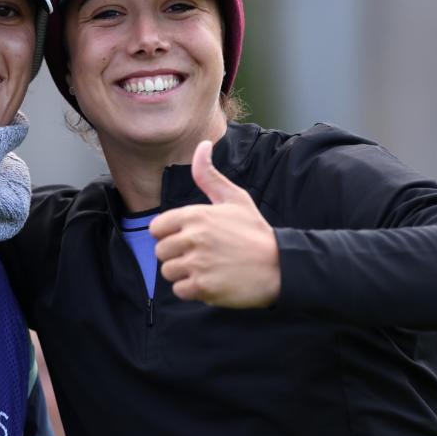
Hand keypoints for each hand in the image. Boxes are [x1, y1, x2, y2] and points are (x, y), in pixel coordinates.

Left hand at [149, 140, 281, 308]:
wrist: (280, 265)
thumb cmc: (254, 231)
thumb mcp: (234, 198)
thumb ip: (209, 175)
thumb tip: (202, 145)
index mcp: (195, 215)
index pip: (156, 228)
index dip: (169, 234)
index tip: (187, 238)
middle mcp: (193, 238)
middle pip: (160, 252)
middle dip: (176, 255)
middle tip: (201, 255)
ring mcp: (197, 263)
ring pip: (168, 272)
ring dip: (183, 273)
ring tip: (207, 268)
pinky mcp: (203, 287)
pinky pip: (180, 290)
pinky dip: (192, 290)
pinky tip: (211, 281)